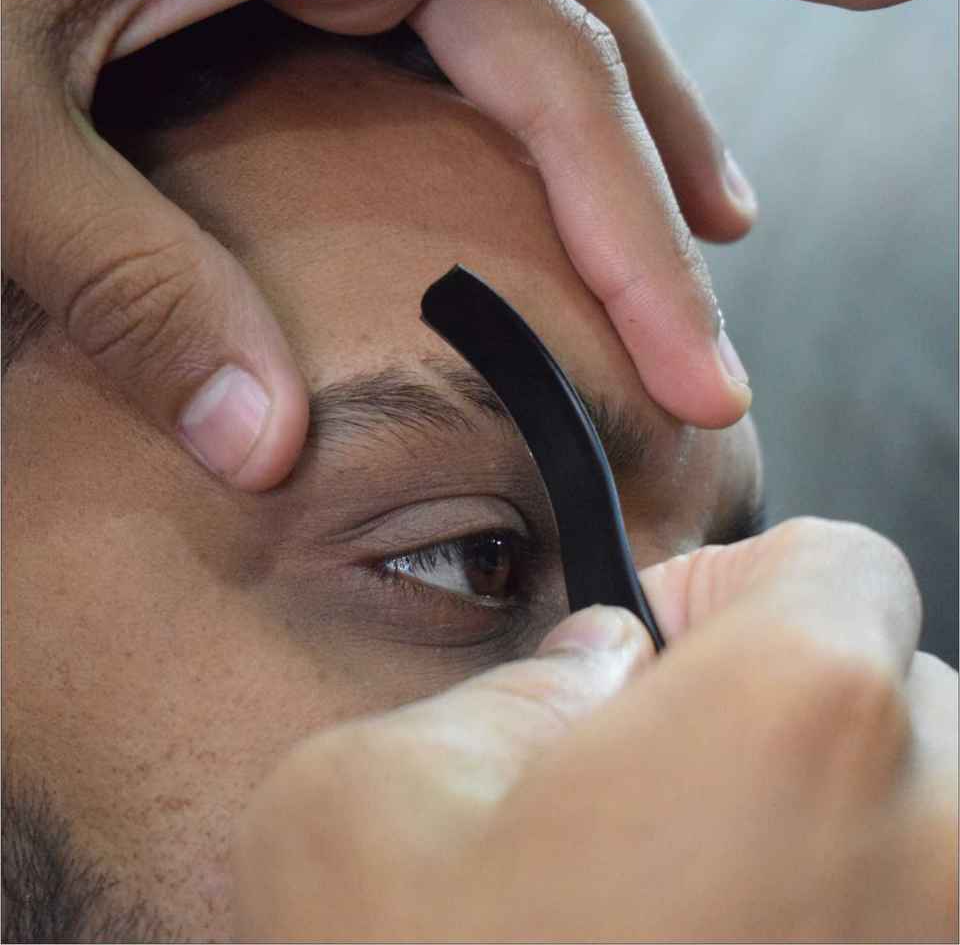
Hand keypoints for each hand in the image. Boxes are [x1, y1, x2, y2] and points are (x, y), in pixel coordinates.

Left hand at [2, 0, 928, 488]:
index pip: (546, 70)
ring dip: (635, 116)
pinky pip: (467, 25)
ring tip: (711, 217)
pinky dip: (538, 97)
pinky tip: (567, 157)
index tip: (704, 359)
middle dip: (685, 135)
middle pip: (582, 27)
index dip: (631, 223)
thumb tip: (252, 449)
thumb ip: (124, 275)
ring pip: (541, 20)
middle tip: (757, 245)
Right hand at [232, 518, 956, 941]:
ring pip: (929, 810)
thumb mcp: (376, 793)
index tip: (662, 661)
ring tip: (704, 910)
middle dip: (787, 715)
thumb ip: (514, 682)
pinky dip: (850, 911)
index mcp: (804, 715)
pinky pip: (913, 905)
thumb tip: (606, 664)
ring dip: (832, 827)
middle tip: (666, 808)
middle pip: (899, 684)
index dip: (733, 590)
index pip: (839, 560)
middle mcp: (949, 840)